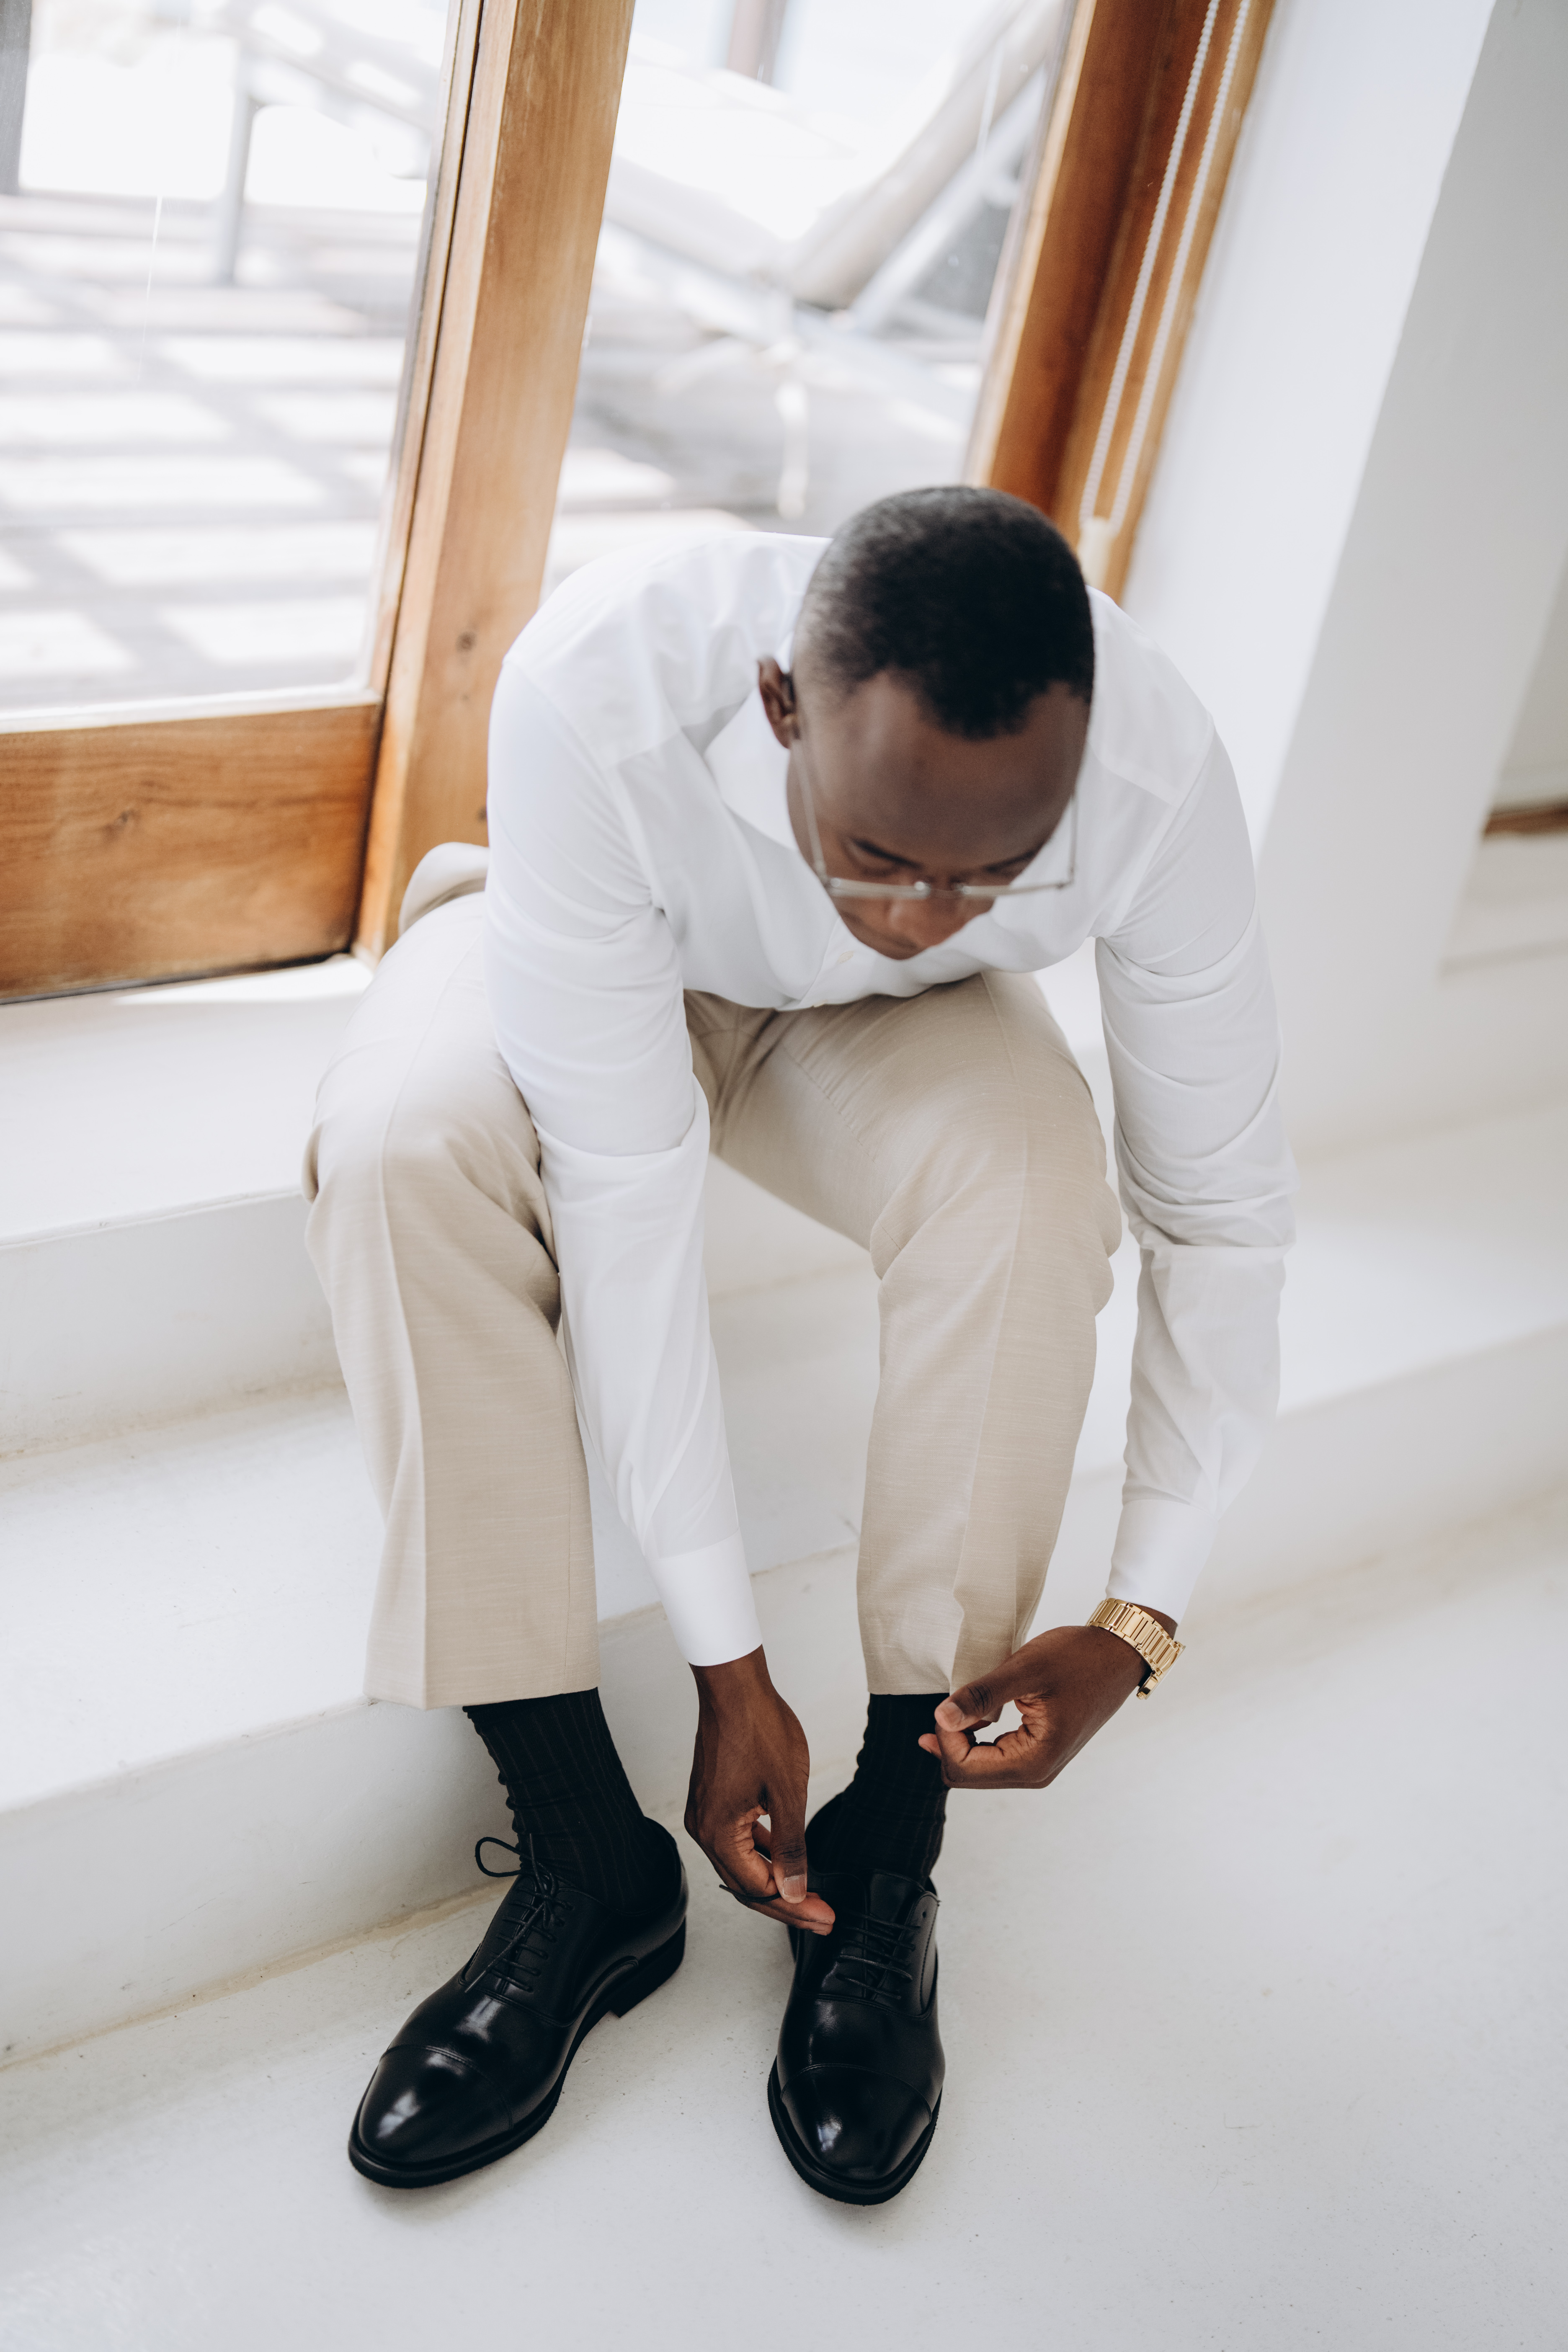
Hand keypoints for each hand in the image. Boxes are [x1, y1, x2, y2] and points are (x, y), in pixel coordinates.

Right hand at [685, 1647, 835, 1934]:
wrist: (735, 1687)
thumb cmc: (759, 1729)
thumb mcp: (787, 1794)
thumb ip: (791, 1848)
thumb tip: (795, 1891)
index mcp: (718, 1833)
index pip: (758, 1890)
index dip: (794, 1908)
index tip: (825, 1917)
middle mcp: (703, 1828)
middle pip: (746, 1884)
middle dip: (786, 1903)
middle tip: (822, 1916)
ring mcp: (704, 1813)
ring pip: (740, 1863)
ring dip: (774, 1879)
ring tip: (808, 1893)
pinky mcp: (711, 1799)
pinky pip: (736, 1839)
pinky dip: (761, 1852)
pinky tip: (784, 1856)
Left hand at [917, 1610, 1178, 1789]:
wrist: (1118, 1654)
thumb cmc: (1079, 1658)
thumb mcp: (1025, 1670)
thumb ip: (981, 1696)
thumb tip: (941, 1718)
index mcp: (1034, 1761)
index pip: (964, 1769)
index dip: (946, 1738)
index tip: (947, 1703)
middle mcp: (1036, 1773)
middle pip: (968, 1775)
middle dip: (950, 1742)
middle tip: (949, 1703)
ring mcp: (1039, 1766)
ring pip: (979, 1768)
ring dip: (963, 1740)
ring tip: (964, 1705)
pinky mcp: (1039, 1753)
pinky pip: (995, 1757)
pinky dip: (978, 1738)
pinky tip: (976, 1714)